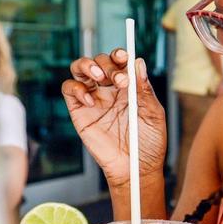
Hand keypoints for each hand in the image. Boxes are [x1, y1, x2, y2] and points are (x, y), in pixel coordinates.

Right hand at [61, 49, 166, 188]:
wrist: (136, 169)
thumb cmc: (148, 143)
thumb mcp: (153, 114)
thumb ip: (145, 90)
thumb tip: (138, 63)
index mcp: (128, 86)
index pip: (119, 61)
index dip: (119, 54)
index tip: (125, 57)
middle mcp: (109, 89)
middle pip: (99, 61)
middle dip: (108, 64)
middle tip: (119, 80)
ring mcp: (93, 98)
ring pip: (80, 68)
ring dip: (87, 65)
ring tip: (99, 77)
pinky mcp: (78, 111)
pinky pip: (69, 89)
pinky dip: (77, 88)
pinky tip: (91, 101)